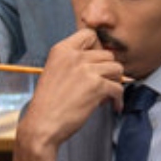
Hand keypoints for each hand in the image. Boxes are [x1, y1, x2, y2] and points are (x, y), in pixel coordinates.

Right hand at [9, 30, 122, 160]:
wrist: (42, 125)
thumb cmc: (47, 104)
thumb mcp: (54, 72)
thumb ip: (73, 63)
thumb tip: (101, 64)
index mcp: (61, 50)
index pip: (89, 34)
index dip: (97, 47)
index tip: (97, 62)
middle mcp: (74, 56)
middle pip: (107, 54)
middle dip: (108, 70)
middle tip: (103, 84)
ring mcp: (86, 70)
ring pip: (116, 68)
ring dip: (115, 82)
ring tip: (107, 94)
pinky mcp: (96, 86)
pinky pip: (118, 88)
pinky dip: (118, 99)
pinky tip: (114, 106)